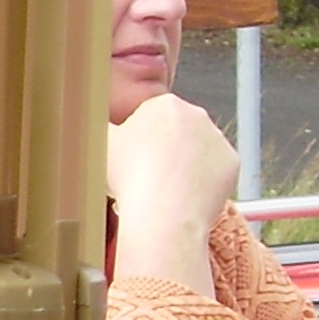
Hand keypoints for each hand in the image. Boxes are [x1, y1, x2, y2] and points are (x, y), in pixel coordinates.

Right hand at [106, 93, 234, 297]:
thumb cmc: (130, 178)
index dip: (136, 141)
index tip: (129, 162)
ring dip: (182, 166)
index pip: (149, 117)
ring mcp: (218, 139)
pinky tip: (183, 197)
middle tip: (145, 177)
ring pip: (196, 151)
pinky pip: (213, 171)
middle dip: (163, 150)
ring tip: (163, 191)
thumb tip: (86, 120)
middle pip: (176, 132)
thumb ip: (94, 127)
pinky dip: (201, 182)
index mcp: (165, 104)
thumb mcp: (99, 145)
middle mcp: (197, 115)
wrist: (164, 215)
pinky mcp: (232, 164)